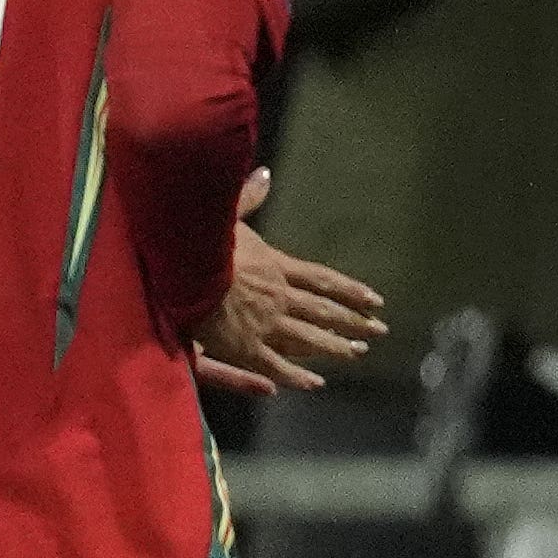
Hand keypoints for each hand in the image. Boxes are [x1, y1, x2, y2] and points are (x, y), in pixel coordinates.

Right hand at [190, 173, 386, 390]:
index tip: (376, 300)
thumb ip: (245, 198)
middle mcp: (278, 296)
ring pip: (308, 338)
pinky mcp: (243, 346)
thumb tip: (264, 174)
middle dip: (353, 321)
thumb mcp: (222, 215)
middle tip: (379, 331)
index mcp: (274, 266)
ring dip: (335, 346)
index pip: (321, 280)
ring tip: (359, 353)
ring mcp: (264, 323)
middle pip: (323, 311)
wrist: (178, 273)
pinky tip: (315, 383)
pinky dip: (296, 375)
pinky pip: (276, 365)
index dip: (349, 290)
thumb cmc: (195, 242)